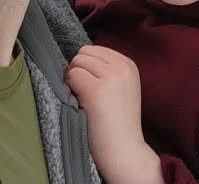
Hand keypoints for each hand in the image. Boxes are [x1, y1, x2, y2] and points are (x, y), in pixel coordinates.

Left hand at [66, 45, 162, 183]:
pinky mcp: (96, 90)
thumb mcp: (122, 87)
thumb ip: (107, 69)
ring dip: (74, 80)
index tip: (95, 87)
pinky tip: (82, 105)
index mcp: (129, 65)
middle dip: (79, 71)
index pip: (94, 49)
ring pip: (76, 63)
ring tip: (85, 100)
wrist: (123, 148)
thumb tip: (77, 57)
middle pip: (83, 53)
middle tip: (87, 94)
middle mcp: (122, 67)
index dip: (87, 67)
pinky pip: (71, 77)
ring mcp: (111, 77)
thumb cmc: (117, 122)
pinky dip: (70, 90)